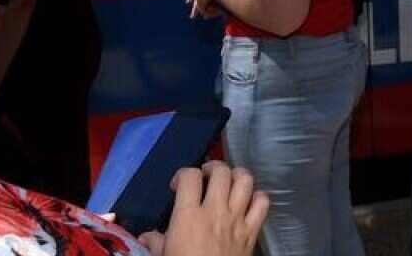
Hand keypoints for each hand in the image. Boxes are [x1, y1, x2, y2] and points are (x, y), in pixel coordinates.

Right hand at [144, 161, 268, 255]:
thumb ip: (156, 242)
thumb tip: (147, 236)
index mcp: (188, 216)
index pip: (190, 176)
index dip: (183, 174)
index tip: (179, 185)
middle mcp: (215, 211)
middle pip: (221, 171)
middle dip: (213, 168)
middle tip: (206, 176)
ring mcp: (237, 219)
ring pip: (245, 180)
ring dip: (237, 175)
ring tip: (229, 181)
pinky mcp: (252, 231)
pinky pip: (263, 203)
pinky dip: (258, 197)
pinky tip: (249, 201)